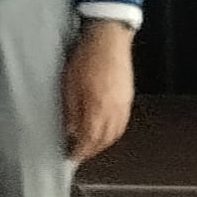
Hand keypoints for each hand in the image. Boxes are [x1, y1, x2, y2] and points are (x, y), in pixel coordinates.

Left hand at [64, 19, 135, 161]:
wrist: (108, 39)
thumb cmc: (86, 58)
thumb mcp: (69, 84)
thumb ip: (71, 110)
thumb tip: (69, 130)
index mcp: (97, 107)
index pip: (89, 139)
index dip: (80, 151)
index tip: (70, 157)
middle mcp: (114, 110)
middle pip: (104, 140)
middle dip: (90, 151)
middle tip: (78, 155)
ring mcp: (123, 105)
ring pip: (114, 134)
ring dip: (102, 144)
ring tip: (89, 147)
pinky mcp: (128, 99)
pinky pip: (121, 124)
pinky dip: (112, 133)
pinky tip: (104, 132)